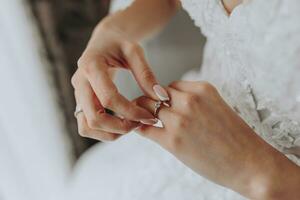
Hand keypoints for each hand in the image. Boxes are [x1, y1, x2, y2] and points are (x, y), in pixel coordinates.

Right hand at [71, 22, 168, 140]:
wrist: (104, 40)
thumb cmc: (119, 43)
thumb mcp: (135, 51)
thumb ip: (146, 74)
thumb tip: (160, 98)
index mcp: (91, 66)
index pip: (109, 98)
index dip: (131, 111)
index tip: (149, 116)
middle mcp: (79, 82)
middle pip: (94, 118)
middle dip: (120, 127)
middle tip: (140, 123)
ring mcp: (77, 94)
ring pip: (87, 127)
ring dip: (110, 133)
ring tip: (131, 125)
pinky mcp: (80, 102)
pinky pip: (86, 126)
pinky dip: (104, 131)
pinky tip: (121, 123)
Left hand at [134, 81, 299, 198]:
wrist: (250, 164)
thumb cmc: (235, 138)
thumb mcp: (217, 107)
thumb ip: (195, 101)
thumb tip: (170, 103)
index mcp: (203, 89)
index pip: (172, 86)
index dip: (166, 96)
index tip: (166, 105)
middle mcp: (190, 100)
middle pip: (156, 93)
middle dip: (152, 102)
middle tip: (150, 112)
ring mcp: (180, 120)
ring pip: (147, 107)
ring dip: (144, 113)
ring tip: (145, 120)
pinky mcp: (173, 141)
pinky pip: (145, 128)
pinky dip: (141, 127)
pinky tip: (141, 129)